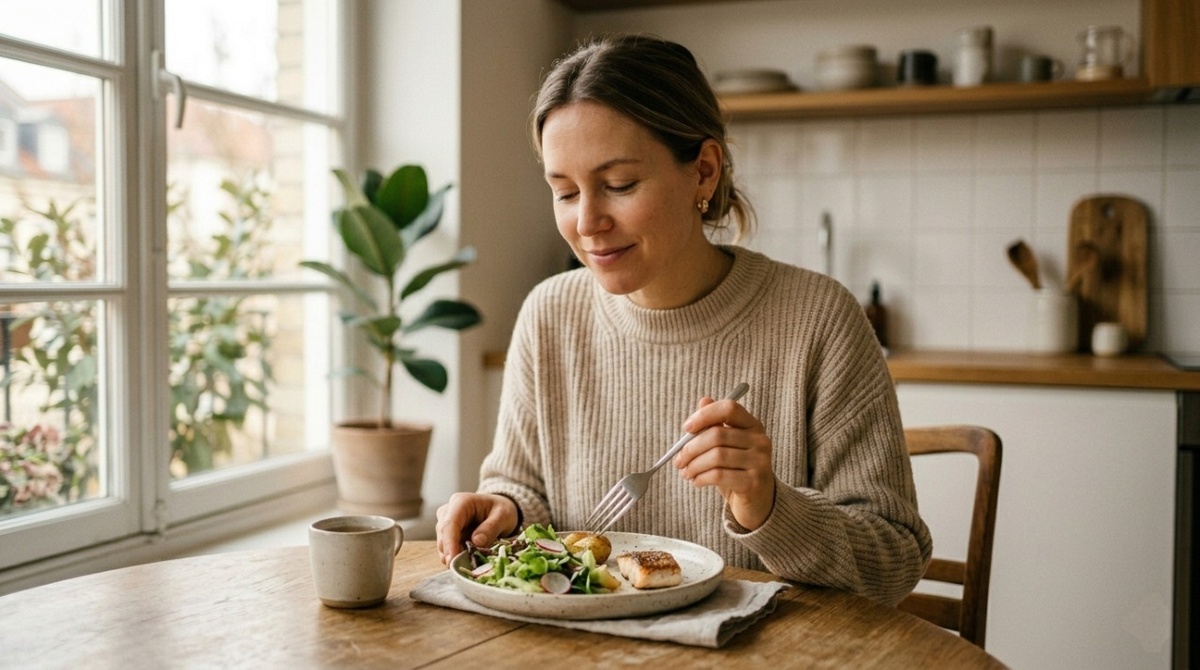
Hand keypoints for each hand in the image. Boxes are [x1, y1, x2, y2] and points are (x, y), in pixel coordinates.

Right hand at [435, 492, 519, 564]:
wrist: (499, 510)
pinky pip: (447, 550)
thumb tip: (476, 541)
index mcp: (461, 502)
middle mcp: (448, 511)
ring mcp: (445, 523)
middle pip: (443, 536)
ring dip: (455, 556)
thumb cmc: (501, 510)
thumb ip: (491, 527)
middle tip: (467, 566)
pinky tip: (469, 558)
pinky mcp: (447, 535)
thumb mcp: (503, 516)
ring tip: (473, 561)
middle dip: (452, 553)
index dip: (450, 543)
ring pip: (443, 545)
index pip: (450, 524)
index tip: (452, 559)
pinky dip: (457, 556)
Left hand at [672, 394, 775, 529]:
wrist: (757, 502)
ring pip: (716, 456)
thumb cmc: (736, 470)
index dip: (705, 415)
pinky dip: (701, 478)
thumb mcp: (725, 446)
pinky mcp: (754, 482)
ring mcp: (760, 462)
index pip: (729, 408)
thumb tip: (703, 400)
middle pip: (717, 435)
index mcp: (753, 425)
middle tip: (678, 460)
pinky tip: (696, 481)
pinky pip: (719, 475)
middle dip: (691, 448)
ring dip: (694, 465)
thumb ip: (715, 424)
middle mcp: (760, 440)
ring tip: (686, 472)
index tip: (686, 428)